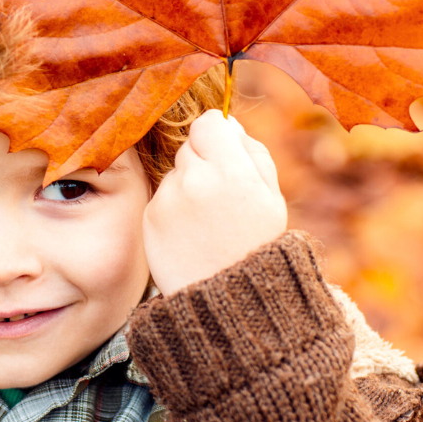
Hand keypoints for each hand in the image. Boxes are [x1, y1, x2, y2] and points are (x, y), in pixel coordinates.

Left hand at [143, 110, 287, 294]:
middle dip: (205, 162)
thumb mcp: (272, 197)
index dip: (218, 134)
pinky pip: (162, 196)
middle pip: (190, 145)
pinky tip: (191, 232)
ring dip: (188, 185)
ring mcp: (168, 198)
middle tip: (222, 196)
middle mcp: (194, 179)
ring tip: (207, 221)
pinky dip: (174, 207)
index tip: (225, 151)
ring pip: (175, 172)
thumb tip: (226, 123)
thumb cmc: (256, 244)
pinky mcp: (150, 216)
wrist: (225, 298)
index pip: (209, 122)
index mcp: (231, 171)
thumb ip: (252, 152)